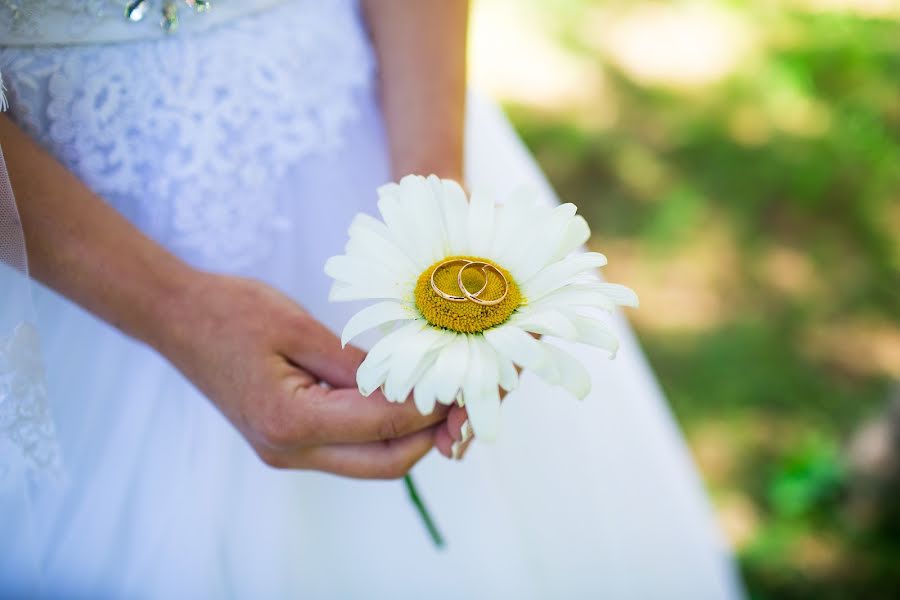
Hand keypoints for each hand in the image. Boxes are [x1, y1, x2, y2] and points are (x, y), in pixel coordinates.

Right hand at [155, 272, 448, 478]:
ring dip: (409, 437)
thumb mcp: (298, 326)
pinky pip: (349, 450)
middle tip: (462, 399)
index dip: (431, 406)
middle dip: (430, 436)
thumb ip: (357, 362)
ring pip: (371, 463)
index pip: (385, 426)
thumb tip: (412, 382)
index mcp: (291, 421)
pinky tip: (400, 398)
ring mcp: (286, 453)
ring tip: (439, 396)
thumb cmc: (231, 312)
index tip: (465, 380)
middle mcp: (289, 451)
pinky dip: (382, 432)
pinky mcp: (287, 443)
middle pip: (385, 464)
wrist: (176, 319)